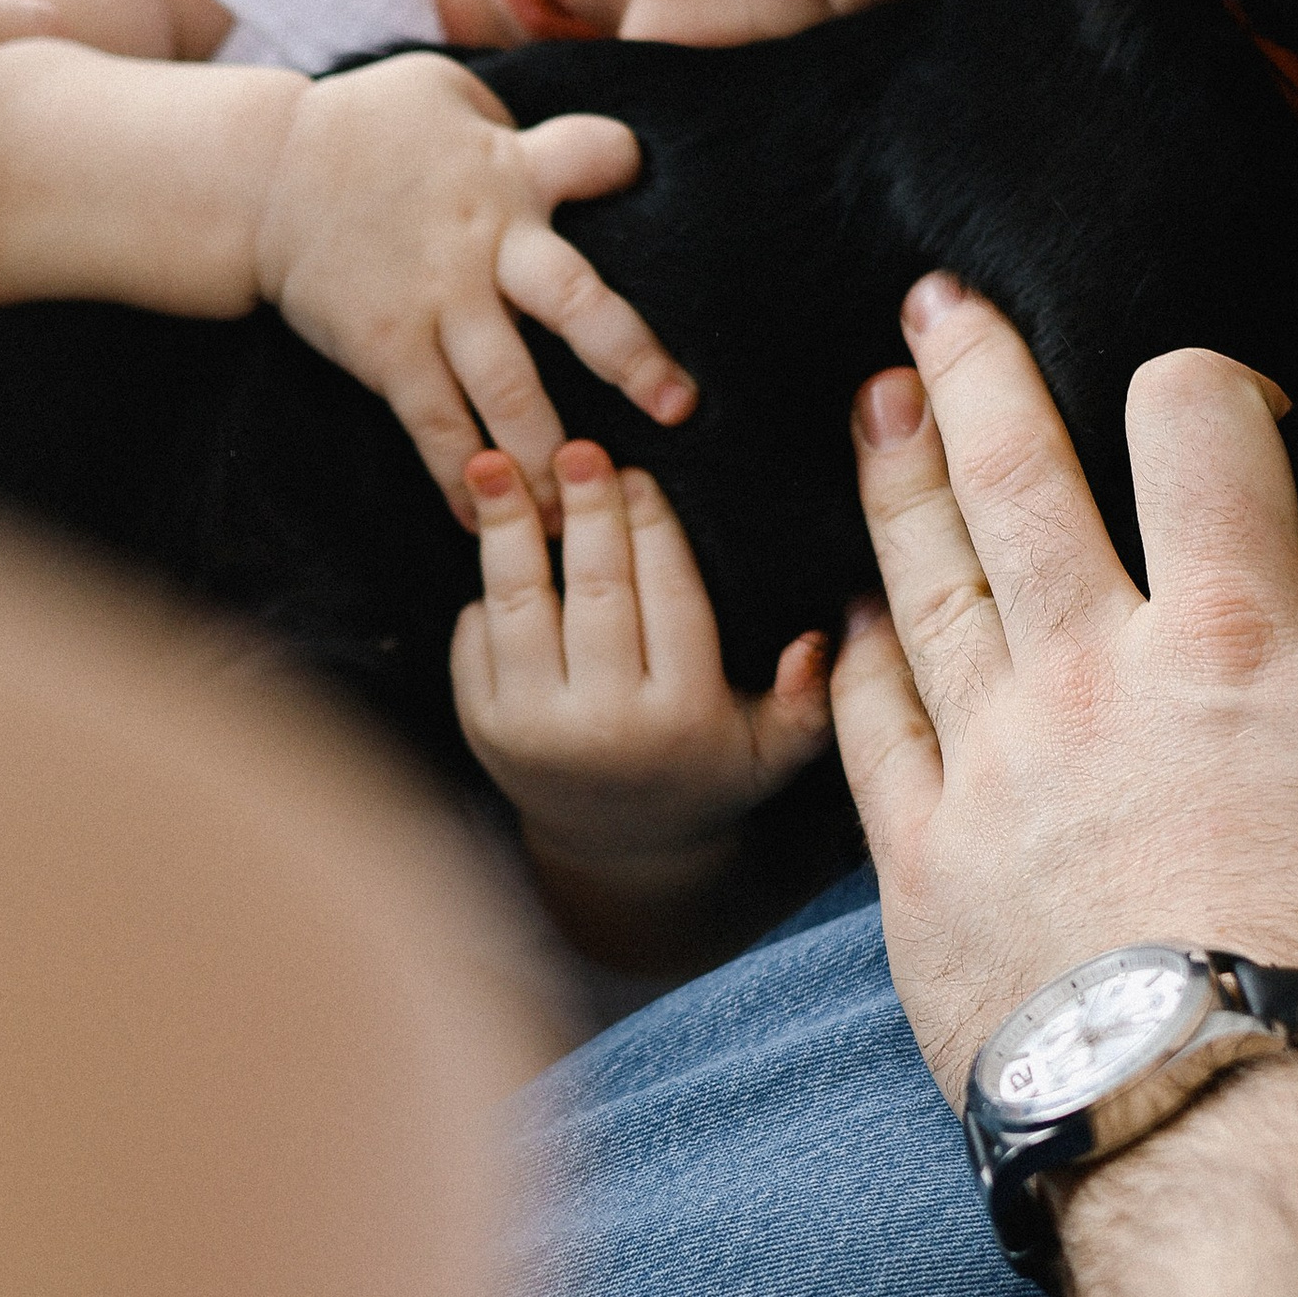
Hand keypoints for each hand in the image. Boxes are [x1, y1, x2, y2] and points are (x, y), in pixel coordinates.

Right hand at [251, 52, 693, 523]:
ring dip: (549, 452)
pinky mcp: (388, 350)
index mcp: (510, 171)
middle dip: (630, 356)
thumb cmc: (362, 126)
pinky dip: (461, 476)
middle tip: (678, 408)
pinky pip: (434, 424)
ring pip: (508, 388)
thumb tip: (582, 148)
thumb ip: (514, 127)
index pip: (593, 155)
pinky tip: (483, 522)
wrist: (258, 176)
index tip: (638, 178)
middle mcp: (486, 242)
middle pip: (573, 301)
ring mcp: (436, 302)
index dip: (619, 165)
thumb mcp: (444, 94)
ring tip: (584, 513)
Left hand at [450, 441, 828, 940]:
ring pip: (519, 606)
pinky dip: (482, 586)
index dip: (653, 529)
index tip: (641, 474)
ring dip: (507, 529)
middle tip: (577, 450)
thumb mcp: (773, 752)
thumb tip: (822, 638)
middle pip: (596, 592)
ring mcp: (533, 731)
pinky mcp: (481, 730)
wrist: (617, 846)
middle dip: (586, 512)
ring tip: (494, 467)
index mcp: (682, 720)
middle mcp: (605, 728)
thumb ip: (807, 700)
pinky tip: (490, 538)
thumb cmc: (706, 773)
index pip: (671, 600)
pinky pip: (476, 639)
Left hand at [830, 277, 1297, 1107]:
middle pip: (1011, 473)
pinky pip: (864, 721)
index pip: (1197, 424)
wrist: (1229, 1125)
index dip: (1207, 385)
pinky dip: (849, 652)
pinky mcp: (915, 857)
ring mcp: (987, 759)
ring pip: (918, 578)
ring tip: (874, 412)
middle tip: (932, 308)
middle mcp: (1090, 669)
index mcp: (1234, 633)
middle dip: (971, 370)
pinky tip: (843, 611)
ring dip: (893, 479)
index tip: (1214, 407)